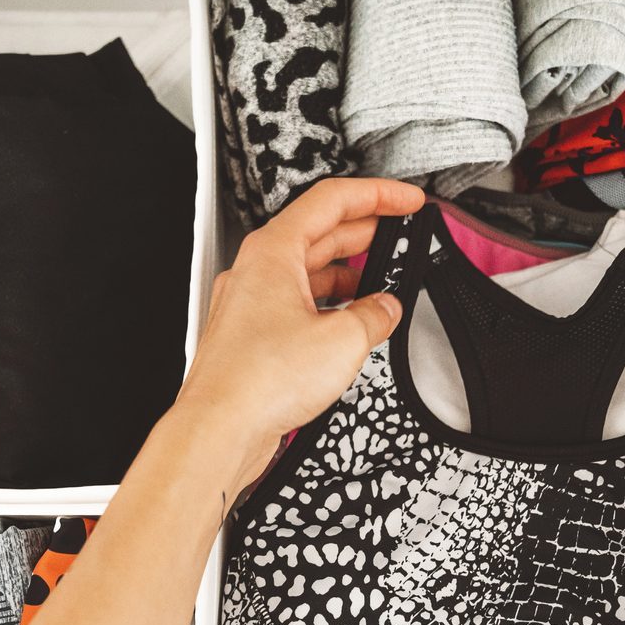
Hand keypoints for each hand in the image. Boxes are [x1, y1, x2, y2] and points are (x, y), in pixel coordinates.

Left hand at [173, 177, 425, 484]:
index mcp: (273, 251)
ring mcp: (250, 304)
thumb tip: (384, 308)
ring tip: (382, 284)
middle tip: (401, 234)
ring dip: (347, 273)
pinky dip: (328, 306)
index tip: (407, 200)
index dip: (378, 195)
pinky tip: (350, 324)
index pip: (331, 200)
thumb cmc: (257, 381)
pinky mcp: (251, 337)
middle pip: (318, 232)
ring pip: (306, 271)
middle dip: (366, 231)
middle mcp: (256, 272)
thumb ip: (373, 315)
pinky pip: (296, 305)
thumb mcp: (342, 341)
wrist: (218, 430)